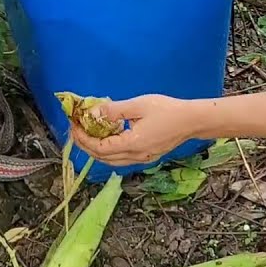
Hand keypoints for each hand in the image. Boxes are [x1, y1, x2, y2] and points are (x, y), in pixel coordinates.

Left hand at [69, 94, 195, 165]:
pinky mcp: (147, 156)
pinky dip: (109, 151)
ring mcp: (142, 159)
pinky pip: (121, 158)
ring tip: (87, 134)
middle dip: (85, 145)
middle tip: (75, 130)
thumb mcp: (138, 105)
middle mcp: (135, 156)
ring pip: (111, 160)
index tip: (73, 126)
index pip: (99, 147)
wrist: (192, 121)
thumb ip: (114, 111)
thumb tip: (93, 114)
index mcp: (132, 144)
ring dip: (96, 149)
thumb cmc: (168, 110)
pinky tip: (107, 138)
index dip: (83, 138)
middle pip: (103, 157)